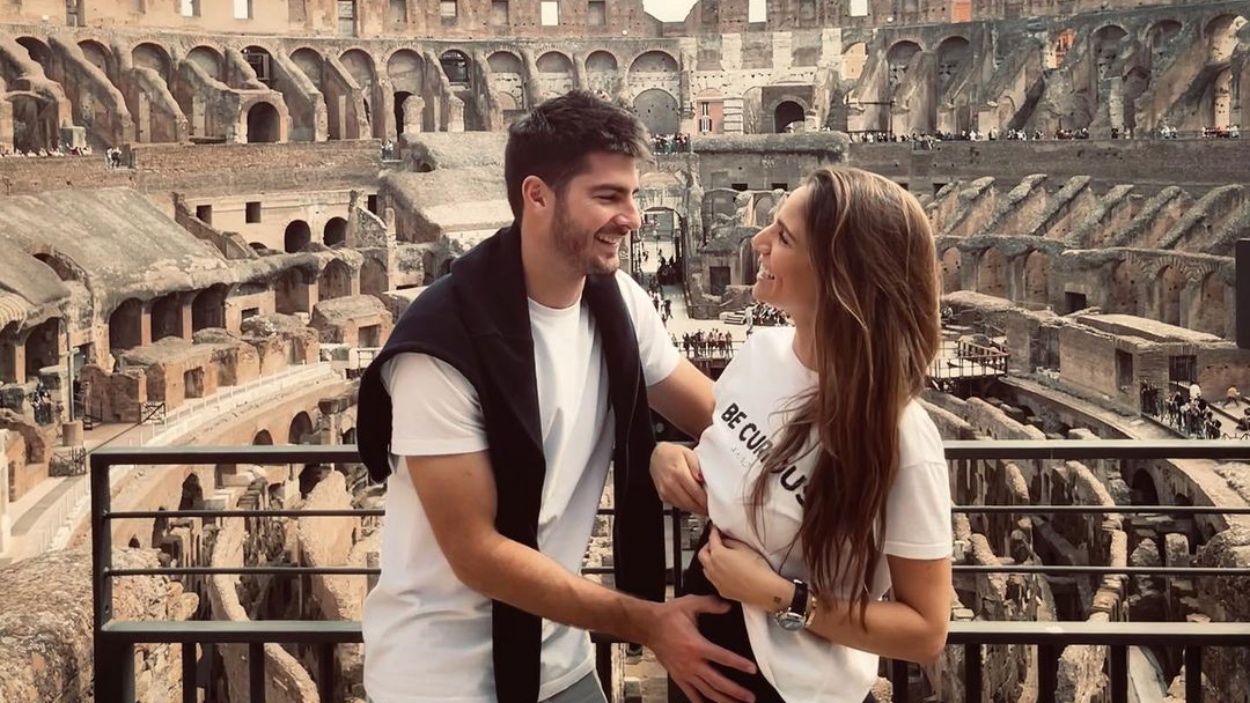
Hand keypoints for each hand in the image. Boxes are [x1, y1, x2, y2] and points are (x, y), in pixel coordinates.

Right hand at [642, 596, 756, 702]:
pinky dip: (701, 702)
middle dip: (735, 691)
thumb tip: (728, 606)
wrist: (648, 626)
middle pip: (717, 681)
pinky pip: (691, 694)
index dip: (738, 664)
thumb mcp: (690, 604)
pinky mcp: (677, 676)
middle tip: (750, 697)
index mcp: (696, 645)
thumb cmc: (668, 616)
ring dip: (723, 699)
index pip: (722, 657)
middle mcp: (691, 662)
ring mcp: (684, 672)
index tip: (752, 669)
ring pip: (707, 691)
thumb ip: (711, 604)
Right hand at [650, 442, 706, 514]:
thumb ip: (696, 465)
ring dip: (695, 509)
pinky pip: (677, 505)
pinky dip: (687, 506)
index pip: (696, 492)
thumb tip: (701, 477)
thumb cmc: (673, 454)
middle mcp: (670, 483)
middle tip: (711, 508)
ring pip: (684, 506)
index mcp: (678, 472)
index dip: (706, 500)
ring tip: (704, 507)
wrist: (656, 457)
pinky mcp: (663, 496)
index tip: (714, 502)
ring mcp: (665, 491)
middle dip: (702, 507)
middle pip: (690, 502)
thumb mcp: (688, 453)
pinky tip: (694, 504)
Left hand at [698, 528, 791, 612]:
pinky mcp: (721, 590)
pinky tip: (724, 572)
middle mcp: (713, 568)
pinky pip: (713, 579)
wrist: (764, 589)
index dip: (713, 532)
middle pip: (702, 554)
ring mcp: (716, 581)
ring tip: (718, 557)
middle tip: (715, 543)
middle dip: (707, 547)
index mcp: (718, 555)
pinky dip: (715, 573)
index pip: (711, 539)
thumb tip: (725, 541)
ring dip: (709, 561)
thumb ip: (731, 542)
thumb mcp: (744, 548)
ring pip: (705, 568)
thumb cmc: (757, 570)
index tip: (715, 530)